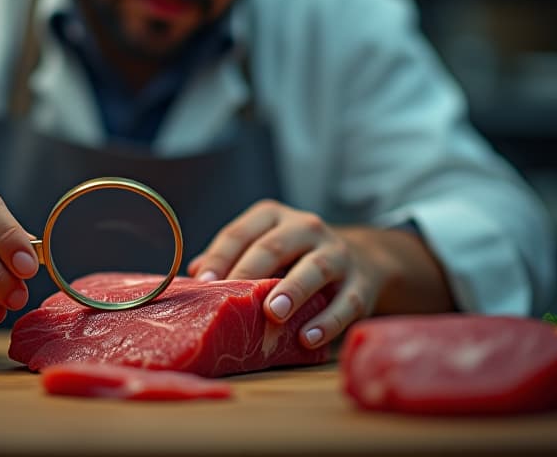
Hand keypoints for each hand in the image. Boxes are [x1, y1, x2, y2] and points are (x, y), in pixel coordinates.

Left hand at [187, 200, 442, 348]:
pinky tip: (308, 338)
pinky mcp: (362, 283)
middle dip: (252, 272)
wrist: (362, 258)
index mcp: (273, 218)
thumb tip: (194, 274)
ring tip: (274, 313)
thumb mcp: (262, 249)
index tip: (203, 283)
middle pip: (275, 246)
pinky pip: (347, 302)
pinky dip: (328, 322)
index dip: (220, 257)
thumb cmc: (294, 259)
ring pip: (315, 268)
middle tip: (233, 299)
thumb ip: (231, 259)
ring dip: (293, 291)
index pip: (240, 233)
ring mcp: (337, 254)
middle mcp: (306, 228)